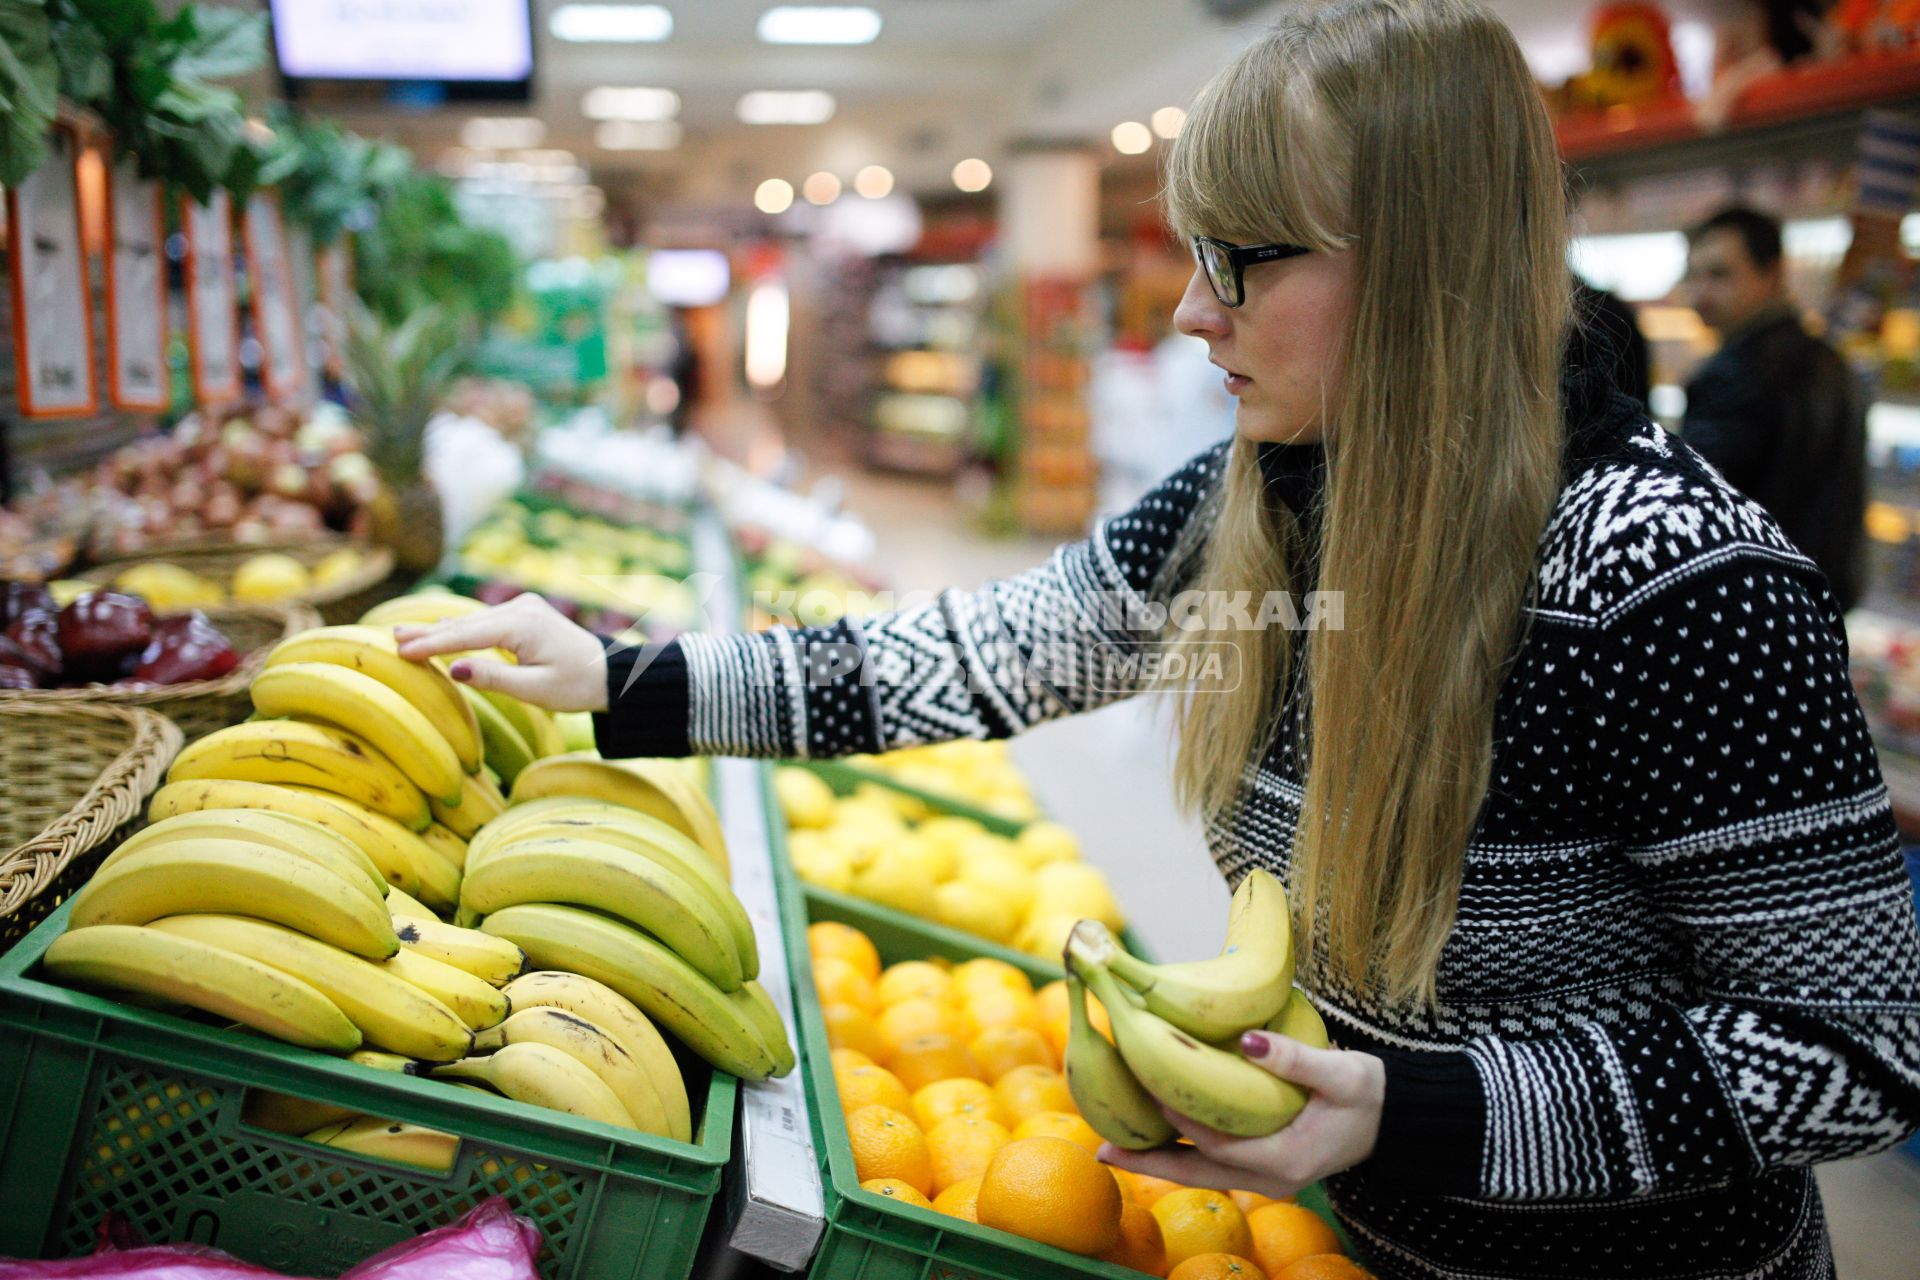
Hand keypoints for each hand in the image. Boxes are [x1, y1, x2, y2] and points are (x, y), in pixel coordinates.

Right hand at [392, 593, 610, 711]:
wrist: (609, 673)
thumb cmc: (576, 686)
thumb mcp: (535, 690)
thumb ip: (494, 679)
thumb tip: (454, 669)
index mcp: (523, 626)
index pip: (467, 636)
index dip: (432, 644)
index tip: (401, 651)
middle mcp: (522, 609)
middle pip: (465, 624)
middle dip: (428, 633)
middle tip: (390, 637)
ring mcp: (524, 608)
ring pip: (473, 620)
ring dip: (440, 628)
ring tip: (404, 634)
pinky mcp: (525, 613)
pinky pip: (485, 621)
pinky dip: (461, 628)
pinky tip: (438, 630)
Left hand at [1099, 1031, 1384, 1199]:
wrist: (1393, 1121)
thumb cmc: (1368, 1093)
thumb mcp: (1341, 1072)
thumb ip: (1295, 1060)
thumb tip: (1249, 1040)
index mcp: (1287, 1159)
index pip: (1217, 1143)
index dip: (1178, 1120)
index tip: (1145, 1090)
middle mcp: (1271, 1179)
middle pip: (1197, 1172)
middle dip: (1149, 1162)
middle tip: (1102, 1150)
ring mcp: (1267, 1179)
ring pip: (1201, 1173)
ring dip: (1159, 1161)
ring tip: (1112, 1147)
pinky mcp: (1264, 1169)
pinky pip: (1213, 1165)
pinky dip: (1181, 1154)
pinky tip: (1154, 1138)